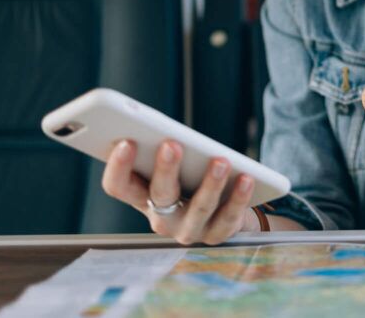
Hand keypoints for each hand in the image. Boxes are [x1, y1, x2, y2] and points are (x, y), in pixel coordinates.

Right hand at [101, 139, 257, 244]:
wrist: (222, 214)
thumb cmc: (189, 180)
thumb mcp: (174, 167)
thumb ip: (165, 151)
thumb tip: (166, 129)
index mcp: (141, 197)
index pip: (118, 187)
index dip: (118, 167)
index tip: (127, 142)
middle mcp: (161, 219)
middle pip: (159, 195)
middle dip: (165, 169)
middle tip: (172, 144)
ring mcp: (188, 230)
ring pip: (198, 208)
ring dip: (210, 183)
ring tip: (221, 160)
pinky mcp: (217, 234)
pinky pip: (228, 217)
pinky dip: (238, 197)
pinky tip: (247, 178)